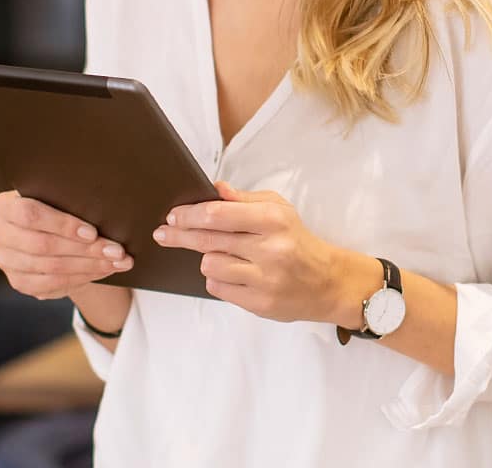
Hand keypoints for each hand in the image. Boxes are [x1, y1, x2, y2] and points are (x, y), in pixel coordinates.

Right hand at [0, 190, 133, 299]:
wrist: (53, 230)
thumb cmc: (61, 205)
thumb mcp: (61, 195)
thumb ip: (71, 198)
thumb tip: (105, 206)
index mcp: (5, 205)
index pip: (30, 214)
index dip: (62, 224)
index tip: (92, 232)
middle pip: (43, 245)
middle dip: (85, 249)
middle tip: (116, 250)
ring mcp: (6, 260)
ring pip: (51, 267)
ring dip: (90, 265)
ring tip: (117, 261)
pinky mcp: (18, 281)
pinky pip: (52, 283)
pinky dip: (83, 277)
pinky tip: (104, 270)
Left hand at [154, 182, 342, 322]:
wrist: (328, 281)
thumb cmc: (297, 240)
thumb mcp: (279, 209)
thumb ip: (244, 199)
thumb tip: (215, 189)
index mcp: (272, 219)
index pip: (219, 214)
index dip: (190, 214)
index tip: (173, 214)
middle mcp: (269, 248)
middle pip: (208, 239)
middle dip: (181, 234)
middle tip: (164, 232)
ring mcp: (264, 278)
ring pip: (210, 265)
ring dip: (209, 258)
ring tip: (223, 254)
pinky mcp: (260, 303)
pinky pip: (218, 288)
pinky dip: (219, 279)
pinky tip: (234, 273)